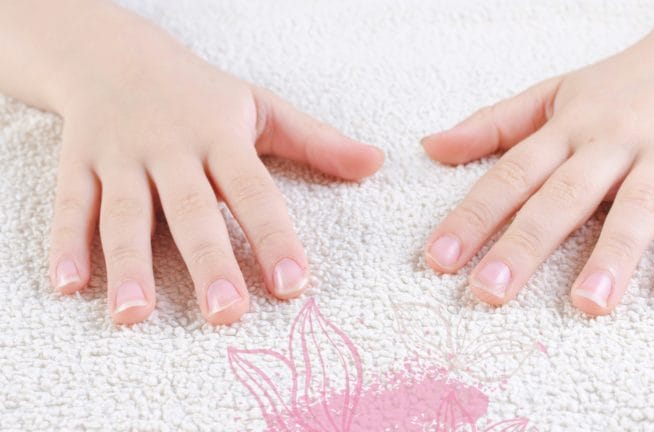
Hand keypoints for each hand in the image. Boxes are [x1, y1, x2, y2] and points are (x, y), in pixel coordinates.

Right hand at [48, 27, 383, 324]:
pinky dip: (67, 243)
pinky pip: (71, 204)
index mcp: (221, 137)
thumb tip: (376, 164)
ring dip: (128, 265)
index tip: (293, 284)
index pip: (254, 191)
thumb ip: (317, 142)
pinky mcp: (78, 163)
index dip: (274, 237)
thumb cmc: (198, 94)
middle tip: (225, 314)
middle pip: (191, 210)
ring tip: (134, 316)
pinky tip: (71, 285)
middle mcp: (172, 150)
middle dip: (208, 261)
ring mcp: (121, 157)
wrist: (114, 55)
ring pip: (125, 213)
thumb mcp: (261, 107)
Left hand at [421, 2, 653, 314]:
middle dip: (525, 245)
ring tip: (587, 303)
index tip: (438, 260)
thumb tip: (430, 146)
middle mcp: (610, 141)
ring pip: (635, 206)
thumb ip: (492, 125)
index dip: (472, 217)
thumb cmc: (622, 84)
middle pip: (562, 196)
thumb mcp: (552, 94)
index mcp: (567, 128)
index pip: (511, 176)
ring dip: (612, 255)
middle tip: (490, 292)